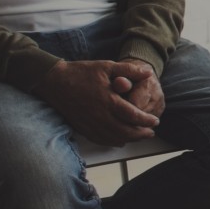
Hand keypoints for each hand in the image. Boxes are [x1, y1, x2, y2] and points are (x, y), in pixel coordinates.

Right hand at [34, 60, 158, 146]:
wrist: (54, 81)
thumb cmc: (81, 72)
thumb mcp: (106, 66)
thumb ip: (129, 70)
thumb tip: (148, 72)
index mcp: (109, 101)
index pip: (134, 116)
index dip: (147, 121)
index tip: (155, 121)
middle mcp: (101, 116)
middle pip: (127, 131)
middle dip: (141, 134)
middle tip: (151, 132)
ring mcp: (91, 124)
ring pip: (115, 138)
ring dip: (130, 139)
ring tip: (139, 136)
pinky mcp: (83, 127)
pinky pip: (101, 140)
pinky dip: (113, 141)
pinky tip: (120, 140)